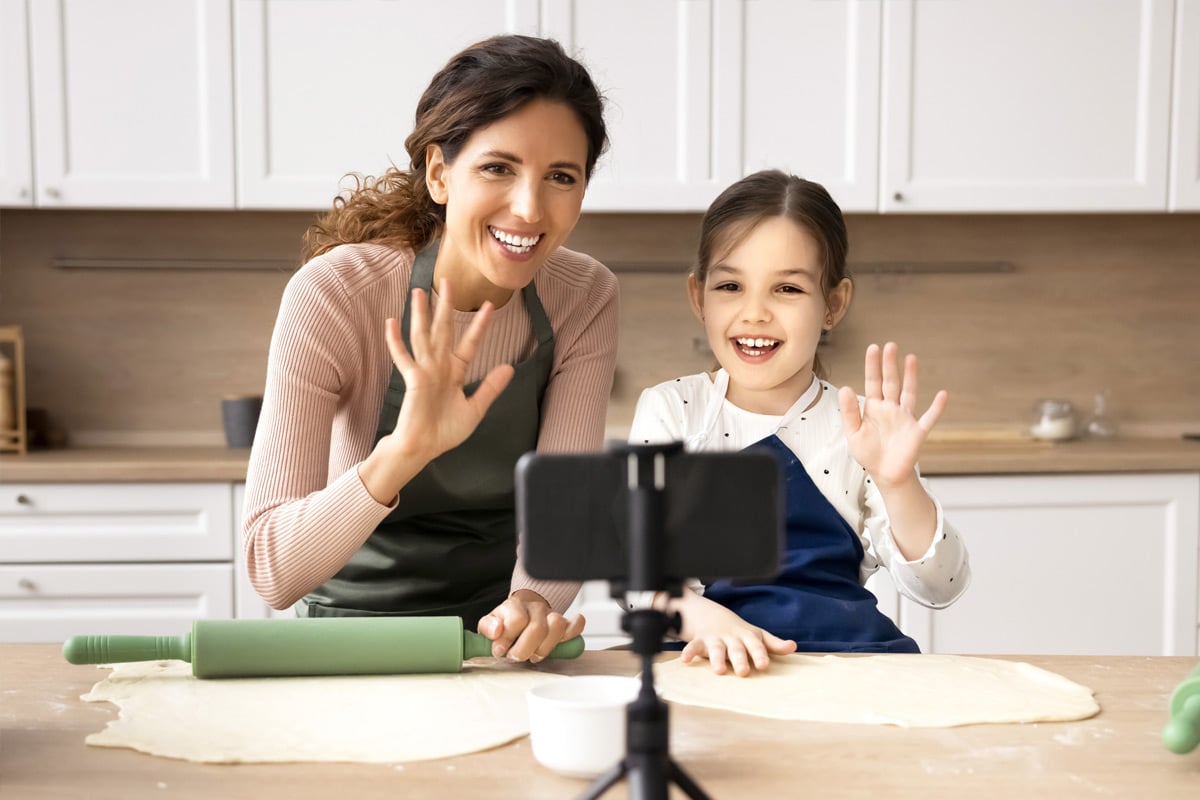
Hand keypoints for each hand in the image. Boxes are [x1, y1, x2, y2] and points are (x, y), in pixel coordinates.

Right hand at [384, 279, 513, 461]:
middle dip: (447, 306)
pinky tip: (391, 321)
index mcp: (455, 372)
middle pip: (444, 330)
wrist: (424, 448)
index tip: (489, 306)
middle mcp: (439, 367)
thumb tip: (509, 368)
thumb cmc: (445, 432)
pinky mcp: (413, 379)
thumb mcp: (475, 409)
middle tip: (448, 281)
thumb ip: (490, 388)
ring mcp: (424, 371)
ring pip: (423, 335)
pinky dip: (395, 340)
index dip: (480, 325)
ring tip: (418, 291)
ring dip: (420, 314)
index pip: (470, 343)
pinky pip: (403, 356)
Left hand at [477, 589, 585, 662]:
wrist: (522, 610)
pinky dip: (572, 634)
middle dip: (524, 649)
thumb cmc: (506, 623)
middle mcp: (534, 608)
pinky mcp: (566, 622)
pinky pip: (577, 624)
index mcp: (514, 606)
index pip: (517, 619)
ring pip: (558, 625)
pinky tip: (561, 642)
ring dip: (545, 647)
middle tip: (516, 656)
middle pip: (537, 628)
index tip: (500, 650)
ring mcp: (551, 614)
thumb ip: (488, 628)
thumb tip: (496, 631)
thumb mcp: (490, 625)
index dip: (507, 639)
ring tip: (534, 653)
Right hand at [677, 592, 796, 676]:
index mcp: (747, 637)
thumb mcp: (757, 635)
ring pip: (716, 649)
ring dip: (716, 658)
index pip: (756, 645)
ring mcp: (715, 639)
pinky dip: (689, 652)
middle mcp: (731, 638)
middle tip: (744, 672)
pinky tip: (686, 660)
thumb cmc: (739, 632)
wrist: (711, 615)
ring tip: (719, 671)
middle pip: (736, 649)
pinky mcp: (700, 641)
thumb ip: (774, 644)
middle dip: (740, 659)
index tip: (764, 665)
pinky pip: (693, 646)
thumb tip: (793, 647)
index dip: (760, 654)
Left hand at [837, 342, 946, 489]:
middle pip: (891, 382)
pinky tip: (942, 395)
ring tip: (911, 358)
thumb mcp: (853, 433)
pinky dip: (936, 408)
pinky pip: (929, 418)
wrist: (885, 474)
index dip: (873, 366)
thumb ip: (850, 412)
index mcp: (874, 408)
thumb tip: (844, 388)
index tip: (873, 348)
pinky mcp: (917, 432)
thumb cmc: (869, 453)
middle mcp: (891, 409)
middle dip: (890, 365)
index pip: (873, 382)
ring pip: (908, 393)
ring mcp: (905, 419)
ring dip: (910, 377)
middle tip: (890, 345)